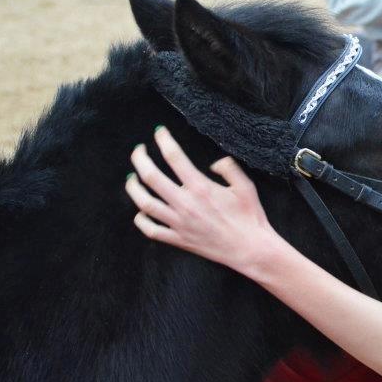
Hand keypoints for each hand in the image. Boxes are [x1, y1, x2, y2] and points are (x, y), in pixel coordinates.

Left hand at [125, 126, 288, 278]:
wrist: (250, 249)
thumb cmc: (249, 216)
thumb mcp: (245, 185)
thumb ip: (228, 167)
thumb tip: (212, 163)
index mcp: (201, 187)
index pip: (174, 157)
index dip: (164, 140)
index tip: (159, 132)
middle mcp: (185, 204)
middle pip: (151, 177)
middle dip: (140, 159)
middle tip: (138, 150)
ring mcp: (179, 223)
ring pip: (145, 203)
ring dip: (134, 188)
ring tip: (132, 178)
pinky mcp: (179, 239)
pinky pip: (151, 230)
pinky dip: (141, 220)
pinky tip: (140, 211)